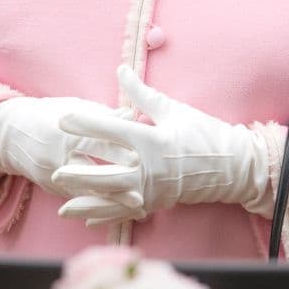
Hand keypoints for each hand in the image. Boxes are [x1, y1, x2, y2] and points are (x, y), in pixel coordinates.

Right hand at [0, 95, 134, 199]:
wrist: (12, 134)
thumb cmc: (50, 115)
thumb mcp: (74, 109)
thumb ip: (103, 116)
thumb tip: (131, 115)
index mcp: (64, 132)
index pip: (92, 143)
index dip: (114, 151)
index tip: (138, 159)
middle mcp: (58, 156)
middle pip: (89, 173)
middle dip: (114, 184)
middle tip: (140, 194)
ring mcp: (53, 176)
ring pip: (85, 193)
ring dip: (111, 202)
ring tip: (138, 208)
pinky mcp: (53, 190)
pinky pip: (78, 201)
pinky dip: (100, 207)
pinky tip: (123, 212)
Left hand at [52, 65, 269, 224]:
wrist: (233, 167)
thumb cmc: (205, 134)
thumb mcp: (174, 109)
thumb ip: (143, 94)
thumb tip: (121, 70)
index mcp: (153, 141)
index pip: (112, 131)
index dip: (86, 123)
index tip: (64, 119)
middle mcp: (151, 170)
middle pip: (107, 174)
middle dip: (80, 173)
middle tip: (55, 171)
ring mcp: (154, 191)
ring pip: (113, 200)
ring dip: (87, 203)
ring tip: (62, 207)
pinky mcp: (157, 203)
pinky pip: (126, 213)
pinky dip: (106, 216)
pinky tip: (88, 219)